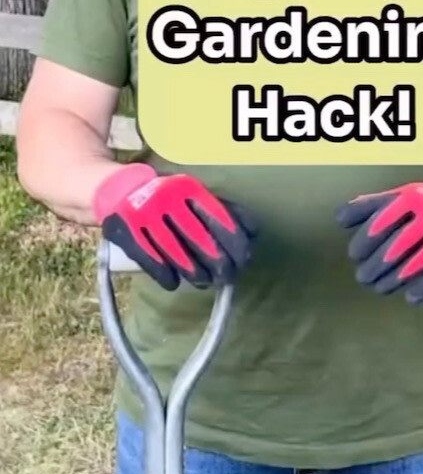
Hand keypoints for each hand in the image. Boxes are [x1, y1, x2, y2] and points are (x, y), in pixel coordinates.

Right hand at [92, 164, 258, 289]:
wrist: (119, 190)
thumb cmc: (169, 197)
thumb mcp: (194, 195)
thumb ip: (221, 210)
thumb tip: (252, 233)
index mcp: (190, 189)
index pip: (220, 218)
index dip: (236, 242)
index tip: (245, 258)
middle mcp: (168, 200)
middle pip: (200, 238)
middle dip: (219, 262)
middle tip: (228, 277)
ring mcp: (145, 215)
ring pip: (176, 251)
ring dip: (195, 272)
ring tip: (205, 283)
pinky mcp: (125, 232)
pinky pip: (148, 258)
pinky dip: (163, 274)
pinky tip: (174, 284)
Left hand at [337, 166, 422, 304]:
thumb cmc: (419, 203)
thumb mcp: (396, 196)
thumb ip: (368, 206)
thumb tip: (340, 220)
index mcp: (414, 198)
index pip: (383, 222)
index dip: (365, 241)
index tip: (355, 255)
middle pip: (400, 245)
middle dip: (376, 265)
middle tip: (363, 277)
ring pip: (419, 262)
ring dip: (395, 280)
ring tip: (379, 288)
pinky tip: (410, 297)